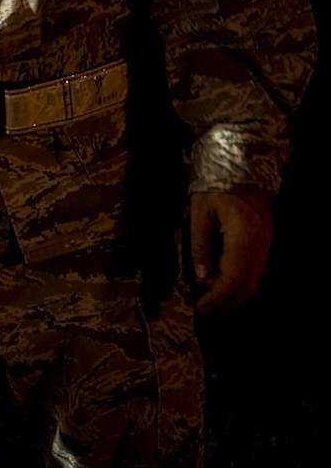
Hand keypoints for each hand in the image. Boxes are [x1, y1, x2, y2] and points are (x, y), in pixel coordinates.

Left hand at [190, 189, 273, 312]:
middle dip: (228, 301)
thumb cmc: (216, 184)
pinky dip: (242, 279)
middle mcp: (261, 243)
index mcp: (243, 237)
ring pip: (256, 278)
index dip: (218, 297)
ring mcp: (267, 240)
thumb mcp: (200, 213)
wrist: (244, 160)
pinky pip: (258, 267)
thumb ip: (200, 245)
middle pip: (249, 284)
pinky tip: (224, 279)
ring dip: (236, 292)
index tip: (202, 307)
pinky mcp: (267, 236)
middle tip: (207, 308)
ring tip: (213, 297)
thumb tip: (202, 276)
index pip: (234, 278)